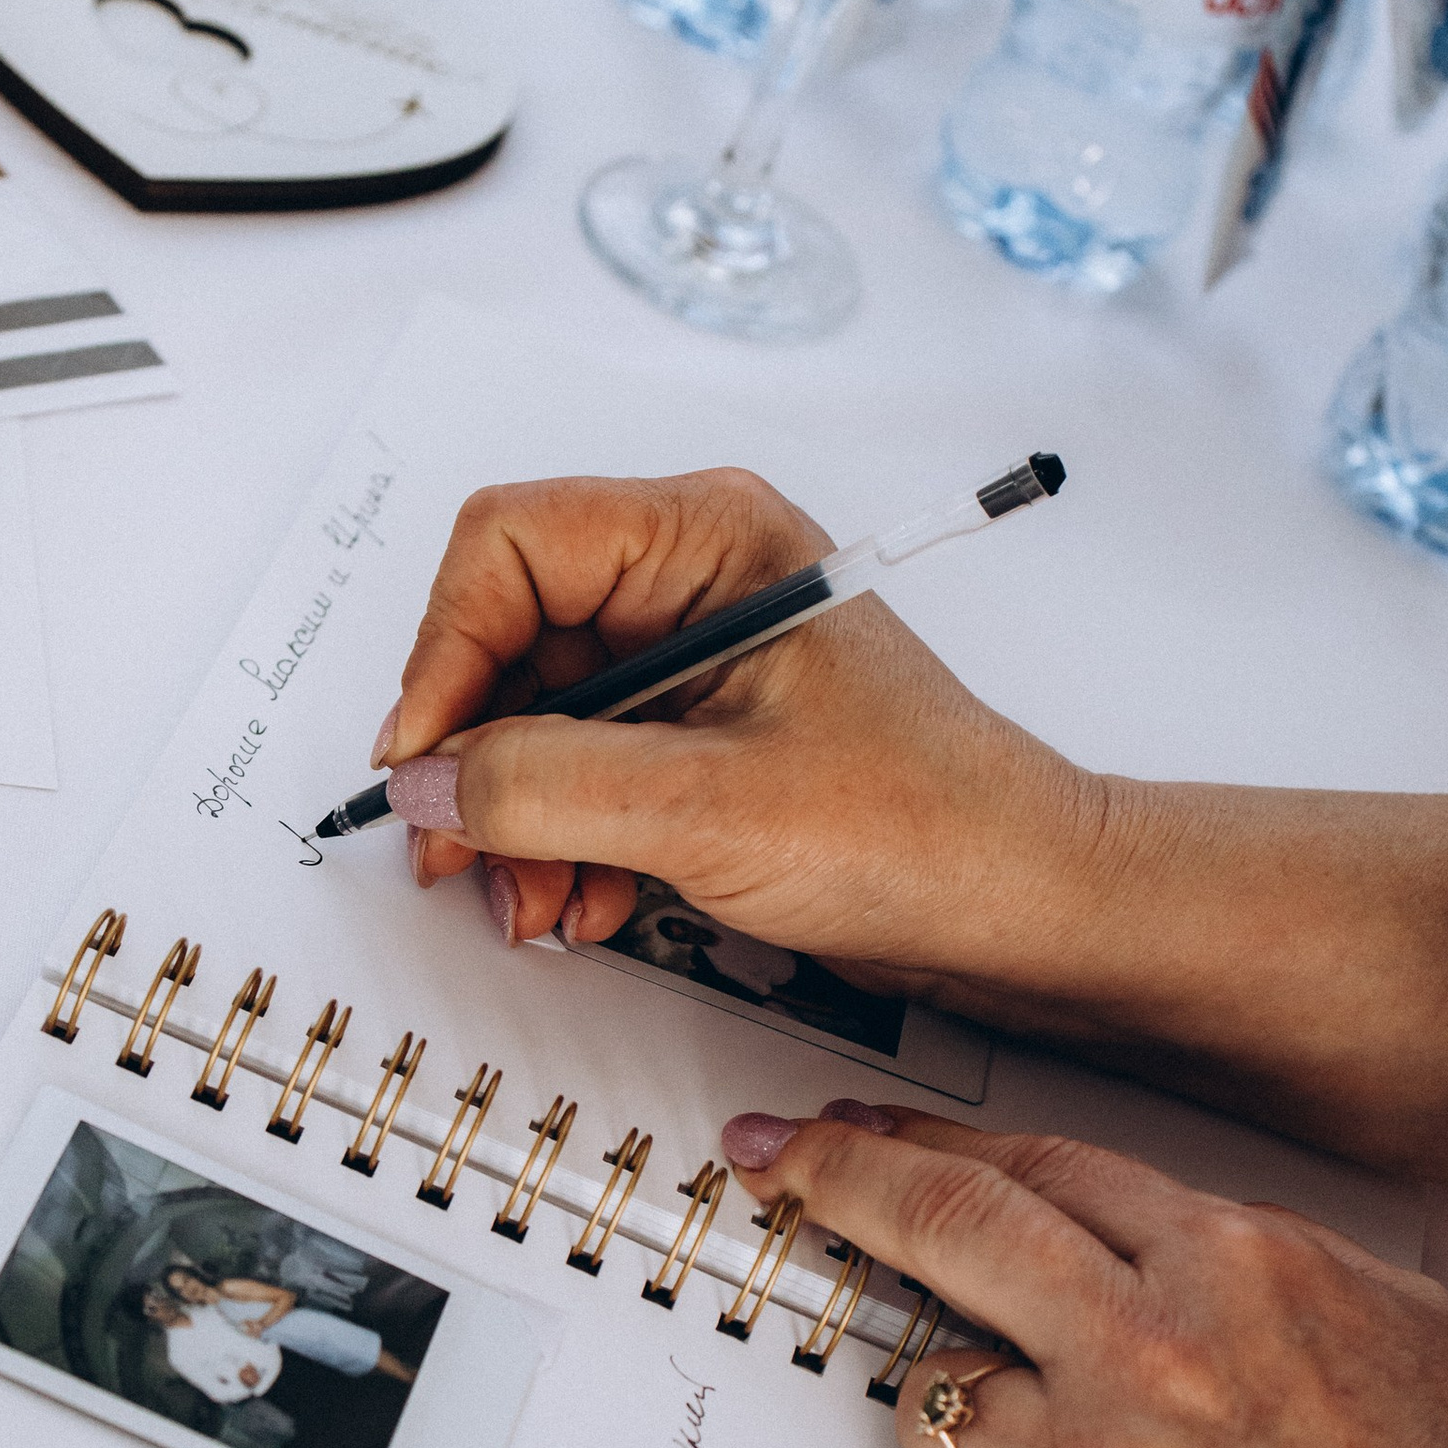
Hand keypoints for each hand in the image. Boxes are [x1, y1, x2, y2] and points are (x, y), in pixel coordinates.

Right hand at [381, 470, 1107, 976]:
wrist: (1022, 909)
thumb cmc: (924, 829)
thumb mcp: (709, 809)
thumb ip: (547, 788)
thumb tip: (429, 784)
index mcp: (708, 537)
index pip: (510, 545)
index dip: (445, 651)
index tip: (425, 760)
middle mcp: (691, 580)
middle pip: (508, 637)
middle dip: (476, 760)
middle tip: (454, 855)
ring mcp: (692, 659)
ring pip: (532, 717)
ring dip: (513, 819)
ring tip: (533, 902)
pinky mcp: (696, 734)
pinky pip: (579, 769)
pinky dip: (560, 840)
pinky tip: (583, 901)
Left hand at [720, 1103, 1447, 1447]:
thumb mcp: (1409, 1336)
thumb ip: (1267, 1275)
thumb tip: (1164, 1256)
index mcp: (1235, 1273)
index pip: (1042, 1171)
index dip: (933, 1146)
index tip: (863, 1137)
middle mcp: (1144, 1359)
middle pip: (946, 1226)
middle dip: (843, 1179)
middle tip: (781, 1164)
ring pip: (934, 1405)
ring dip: (969, 1428)